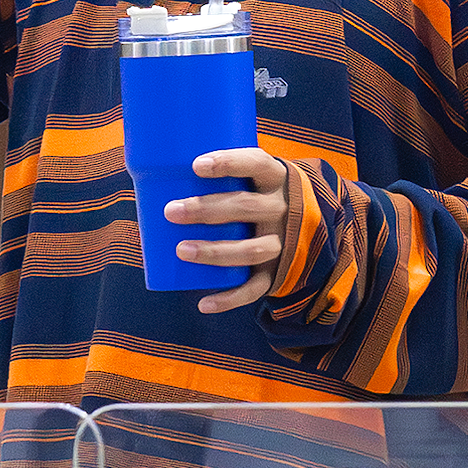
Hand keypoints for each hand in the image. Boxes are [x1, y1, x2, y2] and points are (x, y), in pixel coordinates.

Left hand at [166, 148, 287, 314]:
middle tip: (171, 212)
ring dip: (215, 252)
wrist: (310, 225)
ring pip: (251, 250)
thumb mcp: (256, 178)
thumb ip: (222, 177)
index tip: (196, 166)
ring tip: (181, 250)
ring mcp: (283, 242)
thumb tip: (157, 180)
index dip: (229, 163)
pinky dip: (230, 299)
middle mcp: (284, 209)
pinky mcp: (278, 271)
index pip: (256, 163)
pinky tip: (204, 304)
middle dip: (206, 210)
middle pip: (246, 207)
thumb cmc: (262, 193)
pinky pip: (256, 288)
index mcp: (276, 178)